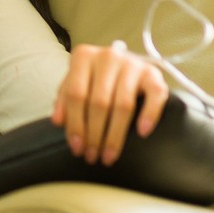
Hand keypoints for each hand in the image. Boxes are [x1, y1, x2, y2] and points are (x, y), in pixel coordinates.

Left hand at [50, 39, 169, 165]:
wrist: (124, 64)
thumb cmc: (96, 78)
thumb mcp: (76, 83)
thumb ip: (65, 100)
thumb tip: (58, 121)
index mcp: (84, 56)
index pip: (76, 94)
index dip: (75, 124)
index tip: (76, 147)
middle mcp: (108, 56)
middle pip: (99, 102)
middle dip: (94, 135)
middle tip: (92, 156)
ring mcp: (132, 63)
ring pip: (124, 105)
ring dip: (115, 135)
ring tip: (108, 155)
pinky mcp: (153, 73)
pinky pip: (155, 95)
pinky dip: (149, 115)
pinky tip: (142, 133)